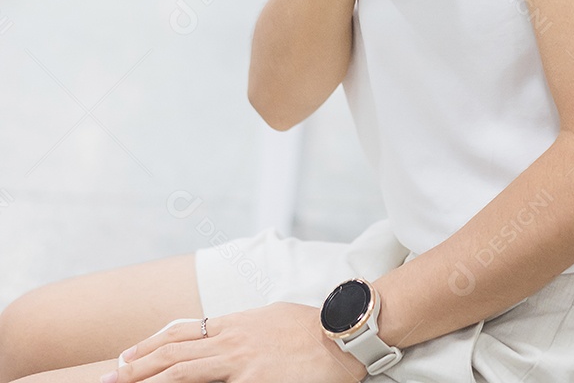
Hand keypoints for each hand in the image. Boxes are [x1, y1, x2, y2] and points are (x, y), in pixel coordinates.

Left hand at [105, 303, 366, 382]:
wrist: (341, 331)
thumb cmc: (313, 327)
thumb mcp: (272, 320)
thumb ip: (246, 330)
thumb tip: (230, 337)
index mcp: (235, 322)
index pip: (181, 332)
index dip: (150, 344)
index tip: (127, 355)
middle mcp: (231, 339)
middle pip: (173, 350)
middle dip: (137, 364)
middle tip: (109, 375)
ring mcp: (240, 360)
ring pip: (182, 369)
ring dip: (149, 377)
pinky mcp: (254, 379)